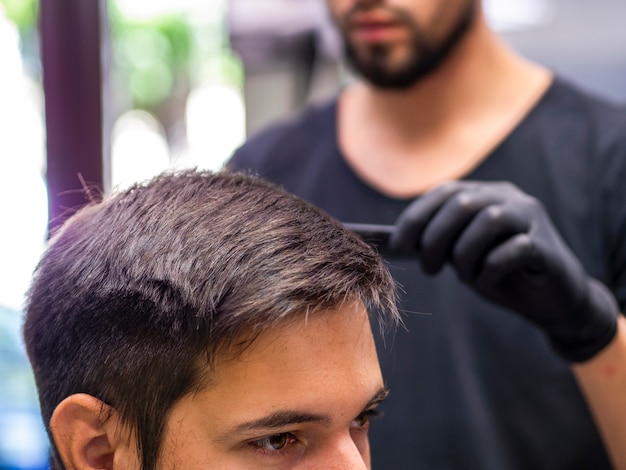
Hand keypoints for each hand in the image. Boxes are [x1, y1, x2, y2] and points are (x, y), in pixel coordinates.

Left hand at [390, 181, 618, 361]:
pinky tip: (486, 283)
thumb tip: (399, 242)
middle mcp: (510, 198)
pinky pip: (514, 249)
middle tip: (428, 268)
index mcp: (487, 195)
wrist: (554, 302)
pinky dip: (491, 269)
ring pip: (489, 220)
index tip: (398, 244)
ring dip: (465, 254)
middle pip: (463, 203)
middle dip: (435, 238)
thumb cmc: (502, 275)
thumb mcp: (465, 257)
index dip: (417, 216)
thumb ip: (441, 244)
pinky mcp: (546, 246)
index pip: (446, 192)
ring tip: (464, 277)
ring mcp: (532, 219)